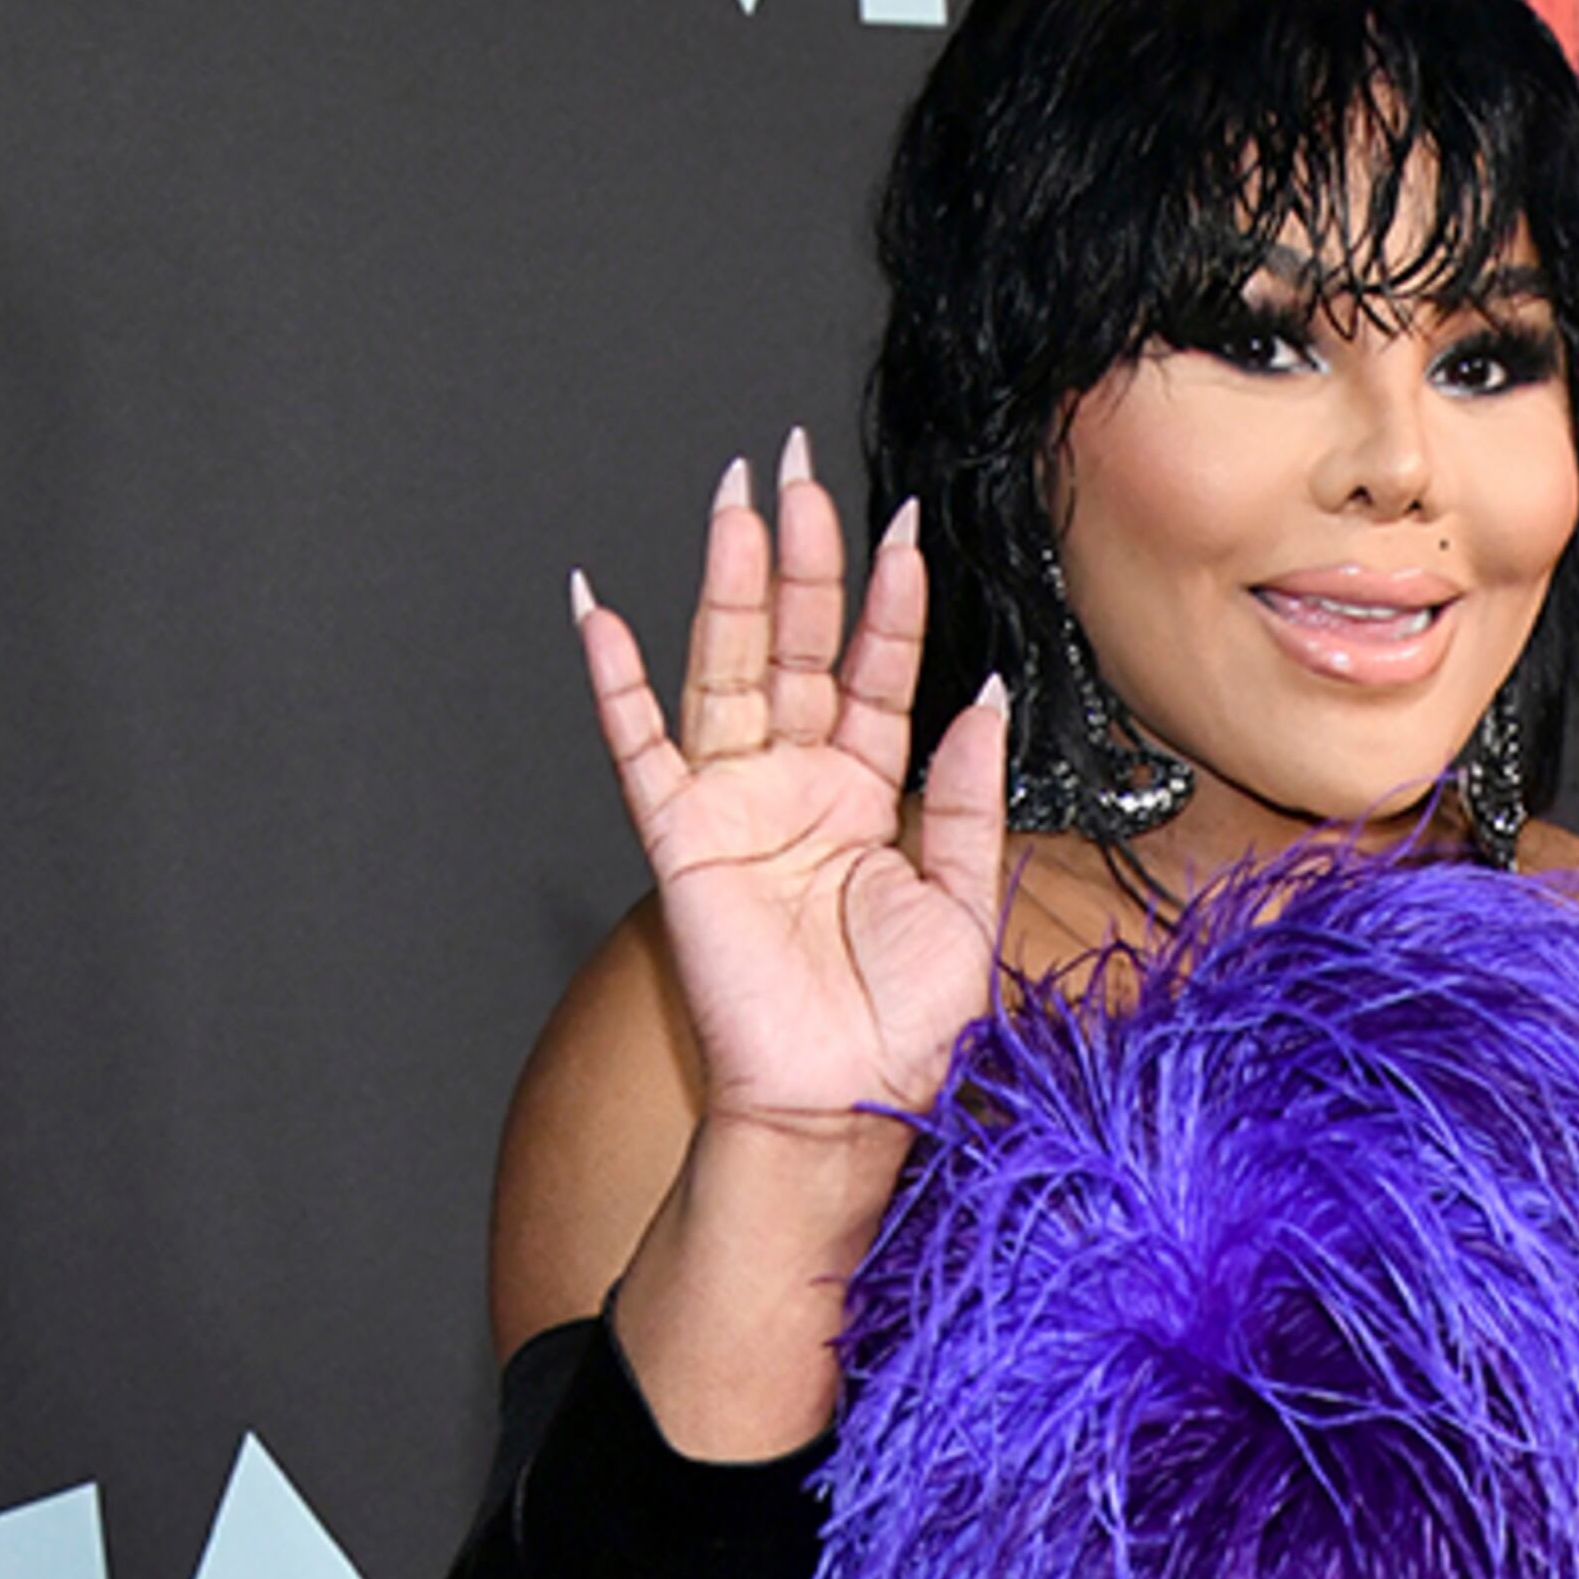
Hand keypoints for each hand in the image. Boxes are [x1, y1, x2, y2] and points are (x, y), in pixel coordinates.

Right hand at [571, 444, 1010, 1145]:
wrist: (844, 1108)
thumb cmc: (903, 1031)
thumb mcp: (965, 903)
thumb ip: (963, 798)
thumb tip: (979, 697)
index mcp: (869, 799)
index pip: (881, 674)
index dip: (893, 602)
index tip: (908, 526)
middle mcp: (800, 787)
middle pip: (798, 646)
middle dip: (800, 557)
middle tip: (798, 470)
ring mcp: (737, 806)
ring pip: (730, 669)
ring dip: (729, 586)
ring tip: (735, 502)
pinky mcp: (683, 839)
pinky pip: (641, 747)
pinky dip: (616, 681)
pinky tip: (600, 610)